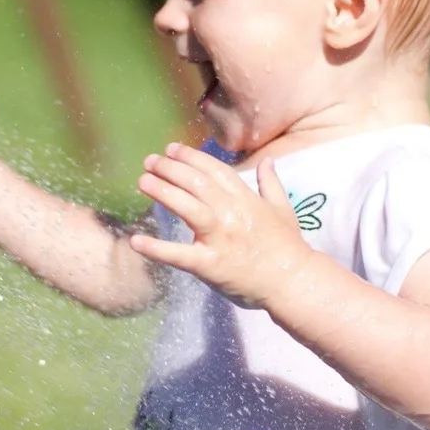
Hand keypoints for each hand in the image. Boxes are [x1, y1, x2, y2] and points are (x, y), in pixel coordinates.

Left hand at [130, 143, 309, 306]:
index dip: (191, 157)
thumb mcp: (283, 208)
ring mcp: (220, 237)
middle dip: (170, 168)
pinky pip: (179, 254)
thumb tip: (268, 160)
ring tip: (143, 181)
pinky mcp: (210, 264)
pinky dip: (157, 248)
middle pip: (196, 183)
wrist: (293, 281)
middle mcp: (230, 212)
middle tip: (150, 161)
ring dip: (163, 192)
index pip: (214, 170)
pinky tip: (136, 241)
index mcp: (245, 198)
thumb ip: (271, 183)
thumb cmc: (288, 246)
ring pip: (187, 207)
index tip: (172, 149)